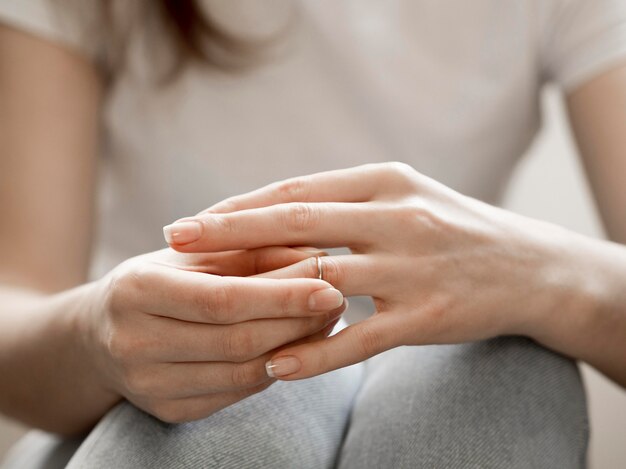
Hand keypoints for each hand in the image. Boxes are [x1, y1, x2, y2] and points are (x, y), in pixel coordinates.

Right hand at [80, 247, 344, 421]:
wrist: (102, 333)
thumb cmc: (162, 280)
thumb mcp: (197, 254)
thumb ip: (253, 252)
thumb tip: (318, 258)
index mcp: (137, 291)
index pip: (223, 299)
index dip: (281, 295)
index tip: (330, 284)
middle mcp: (134, 343)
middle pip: (238, 341)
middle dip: (298, 322)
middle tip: (339, 301)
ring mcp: (148, 385)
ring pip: (243, 374)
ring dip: (295, 349)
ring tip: (326, 322)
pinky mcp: (166, 411)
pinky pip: (236, 394)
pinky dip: (274, 370)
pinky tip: (295, 347)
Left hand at [164, 162, 571, 379]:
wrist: (528, 267)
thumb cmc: (453, 228)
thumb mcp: (404, 197)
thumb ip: (346, 201)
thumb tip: (277, 209)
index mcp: (386, 182)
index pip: (297, 191)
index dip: (240, 206)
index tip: (195, 219)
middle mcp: (396, 217)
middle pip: (296, 223)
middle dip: (229, 231)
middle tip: (176, 238)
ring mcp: (411, 267)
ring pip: (321, 280)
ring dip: (259, 295)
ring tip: (209, 307)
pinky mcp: (425, 316)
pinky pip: (358, 339)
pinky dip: (314, 352)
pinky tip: (274, 365)